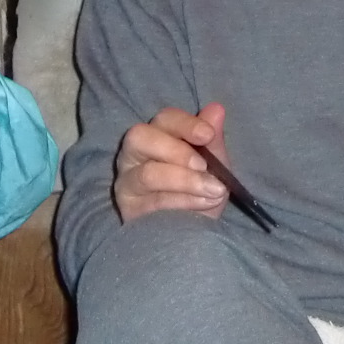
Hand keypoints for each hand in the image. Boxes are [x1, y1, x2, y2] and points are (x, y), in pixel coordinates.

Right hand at [113, 102, 230, 223]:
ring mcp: (127, 182)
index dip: (185, 123)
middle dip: (176, 150)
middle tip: (203, 165)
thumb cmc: (201, 194)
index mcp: (157, 137)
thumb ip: (213, 140)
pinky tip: (204, 203)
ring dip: (185, 180)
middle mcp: (134, 155)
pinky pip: (153, 201)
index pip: (163, 119)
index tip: (208, 135)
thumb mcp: (214, 166)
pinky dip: (183, 201)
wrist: (194, 235)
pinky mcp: (129, 208)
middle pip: (139, 137)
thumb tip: (217, 108)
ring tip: (214, 190)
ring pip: (148, 173)